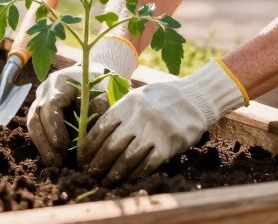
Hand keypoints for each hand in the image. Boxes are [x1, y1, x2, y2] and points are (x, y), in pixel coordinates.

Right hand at [27, 37, 138, 166]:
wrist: (91, 73)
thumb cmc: (97, 83)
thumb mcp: (101, 93)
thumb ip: (97, 111)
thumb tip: (89, 139)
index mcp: (58, 83)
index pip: (50, 107)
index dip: (54, 127)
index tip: (62, 146)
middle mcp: (44, 91)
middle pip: (35, 118)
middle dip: (44, 142)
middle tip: (55, 161)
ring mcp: (39, 101)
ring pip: (33, 124)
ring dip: (42, 145)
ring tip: (54, 163)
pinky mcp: (41, 111)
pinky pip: (37, 128)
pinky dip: (44, 143)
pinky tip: (53, 156)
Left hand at [82, 60, 245, 182]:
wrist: (195, 97)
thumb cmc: (161, 98)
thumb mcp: (138, 97)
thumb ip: (120, 113)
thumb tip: (95, 136)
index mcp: (128, 103)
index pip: (101, 128)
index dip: (89, 146)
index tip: (82, 159)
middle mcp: (139, 116)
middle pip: (111, 146)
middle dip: (98, 163)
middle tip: (91, 174)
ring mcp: (155, 130)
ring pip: (127, 158)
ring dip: (114, 173)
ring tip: (106, 181)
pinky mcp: (169, 143)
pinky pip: (147, 164)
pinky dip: (135, 174)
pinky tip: (128, 179)